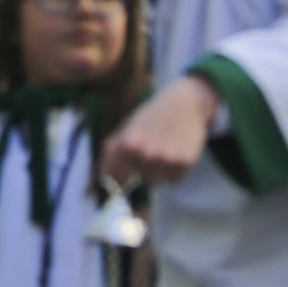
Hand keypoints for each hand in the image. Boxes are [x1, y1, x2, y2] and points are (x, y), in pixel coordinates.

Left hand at [99, 76, 219, 184]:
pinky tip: (175, 152)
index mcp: (126, 144)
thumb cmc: (150, 117)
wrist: (184, 105)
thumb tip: (102, 176)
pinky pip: (173, 179)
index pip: (114, 177)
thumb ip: (111, 151)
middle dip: (140, 170)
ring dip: (157, 171)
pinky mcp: (183, 162)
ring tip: (162, 149)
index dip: (116, 180)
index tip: (120, 180)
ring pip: (155, 181)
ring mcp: (164, 158)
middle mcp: (145, 153)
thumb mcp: (126, 128)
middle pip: (137, 180)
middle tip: (150, 150)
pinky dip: (173, 171)